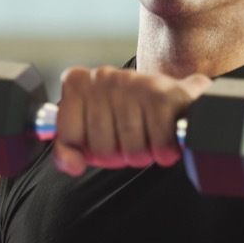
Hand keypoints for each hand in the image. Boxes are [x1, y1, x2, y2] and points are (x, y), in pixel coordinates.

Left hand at [52, 67, 212, 175]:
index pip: (68, 135)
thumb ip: (68, 148)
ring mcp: (132, 84)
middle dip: (118, 155)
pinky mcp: (161, 95)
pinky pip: (159, 143)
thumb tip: (71, 165)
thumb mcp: (90, 129)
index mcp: (77, 83)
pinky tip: (164, 139)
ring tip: (147, 137)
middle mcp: (102, 77)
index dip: (87, 148)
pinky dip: (164, 152)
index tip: (100, 138)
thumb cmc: (130, 114)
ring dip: (143, 154)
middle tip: (128, 140)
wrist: (176, 98)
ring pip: (131, 148)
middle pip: (101, 148)